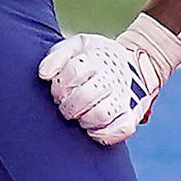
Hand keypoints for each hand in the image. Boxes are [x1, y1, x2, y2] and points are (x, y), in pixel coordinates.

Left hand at [35, 16, 179, 146]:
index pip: (74, 71)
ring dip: (83, 119)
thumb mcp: (78, 46)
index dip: (59, 85)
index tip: (56, 92)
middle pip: (86, 95)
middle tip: (65, 106)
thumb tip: (44, 74)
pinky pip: (122, 129)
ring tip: (79, 117)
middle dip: (68, 105)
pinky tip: (92, 130)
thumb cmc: (96, 57)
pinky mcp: (132, 114)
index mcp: (98, 58)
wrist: (136, 63)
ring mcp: (124, 97)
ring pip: (101, 114)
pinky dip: (104, 134)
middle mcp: (113, 78)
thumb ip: (57, 56)